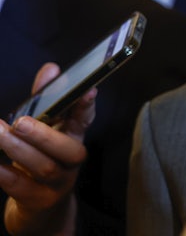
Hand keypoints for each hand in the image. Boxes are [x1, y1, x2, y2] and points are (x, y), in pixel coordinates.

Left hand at [0, 63, 95, 235]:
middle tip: (20, 122)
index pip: (85, 121)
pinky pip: (22, 187)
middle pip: (68, 149)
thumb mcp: (43, 130)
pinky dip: (5, 174)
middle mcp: (71, 161)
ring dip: (19, 150)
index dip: (86, 107)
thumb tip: (51, 69)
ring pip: (45, 167)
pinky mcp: (40, 201)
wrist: (39, 208)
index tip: (87, 91)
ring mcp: (58, 183)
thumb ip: (44, 100)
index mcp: (73, 138)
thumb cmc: (39, 159)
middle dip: (45, 135)